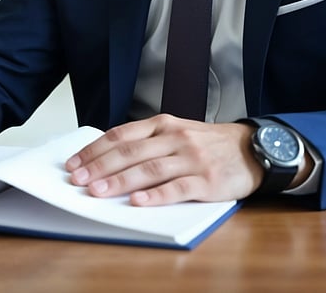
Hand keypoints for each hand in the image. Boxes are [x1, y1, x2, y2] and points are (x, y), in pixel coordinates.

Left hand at [65, 115, 264, 205]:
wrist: (251, 149)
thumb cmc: (207, 144)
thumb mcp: (176, 132)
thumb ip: (146, 142)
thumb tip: (107, 157)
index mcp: (163, 124)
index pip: (121, 135)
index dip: (95, 150)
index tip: (74, 163)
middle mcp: (175, 138)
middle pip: (130, 152)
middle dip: (100, 166)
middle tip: (79, 180)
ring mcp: (191, 159)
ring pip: (150, 169)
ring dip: (121, 181)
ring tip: (99, 192)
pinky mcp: (207, 181)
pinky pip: (177, 189)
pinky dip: (156, 196)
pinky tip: (138, 202)